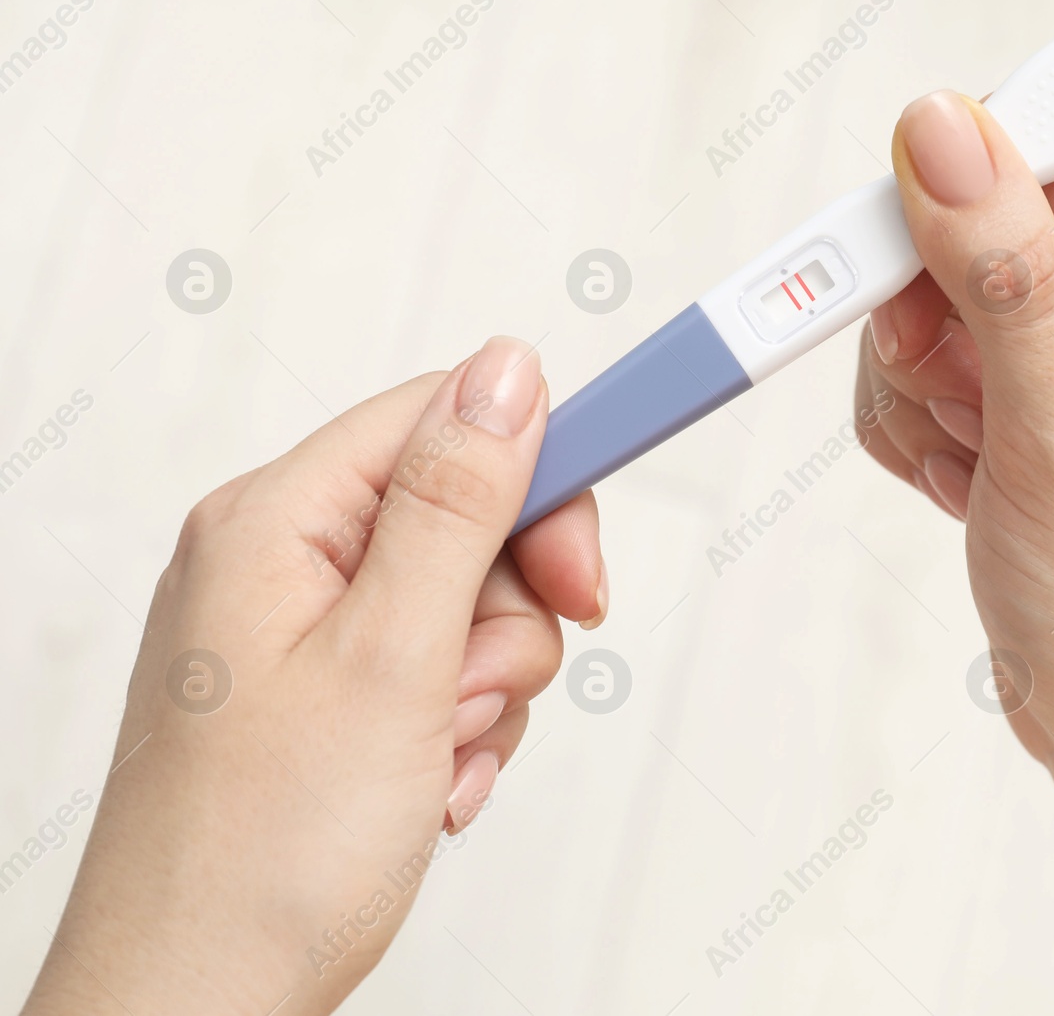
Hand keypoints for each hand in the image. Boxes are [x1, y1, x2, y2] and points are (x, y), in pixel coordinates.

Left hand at [25, 337, 605, 1015]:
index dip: (535, 475)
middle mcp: (283, 560)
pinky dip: (462, 727)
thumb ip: (457, 503)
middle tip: (487, 683)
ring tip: (435, 755)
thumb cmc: (260, 854)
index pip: (441, 422)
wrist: (197, 1006)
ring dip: (488, 685)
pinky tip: (425, 785)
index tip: (589, 558)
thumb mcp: (390, 659)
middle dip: (507, 610)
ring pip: (470, 603)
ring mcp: (304, 632)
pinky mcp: (329, 694)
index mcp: (275, 520)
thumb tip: (509, 368)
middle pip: (466, 516)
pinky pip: (443, 669)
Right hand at [859, 90, 1053, 772]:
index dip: (948, 206)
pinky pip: (914, 373)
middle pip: (961, 229)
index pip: (1039, 155)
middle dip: (927, 330)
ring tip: (983, 473)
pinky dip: (916, 433)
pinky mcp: (1018, 405)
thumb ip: (1001, 275)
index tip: (892, 286)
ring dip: (918, 396)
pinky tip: (969, 491)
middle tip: (970, 414)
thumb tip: (942, 126)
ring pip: (920, 306)